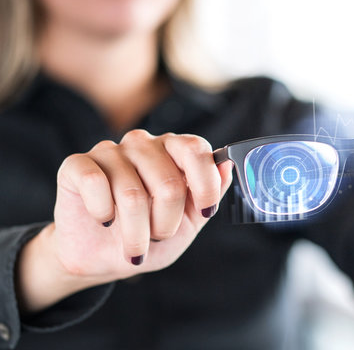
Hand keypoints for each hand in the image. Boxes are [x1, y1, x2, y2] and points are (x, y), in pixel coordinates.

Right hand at [18, 130, 232, 311]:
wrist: (103, 258)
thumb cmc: (150, 236)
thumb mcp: (189, 221)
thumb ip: (210, 193)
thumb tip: (227, 164)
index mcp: (174, 151)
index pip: (197, 149)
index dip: (206, 185)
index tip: (204, 212)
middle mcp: (143, 143)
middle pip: (168, 182)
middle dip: (166, 223)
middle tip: (158, 236)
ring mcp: (110, 151)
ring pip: (132, 193)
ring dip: (136, 231)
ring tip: (134, 241)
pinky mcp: (77, 164)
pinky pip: (96, 185)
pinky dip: (103, 214)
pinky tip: (104, 219)